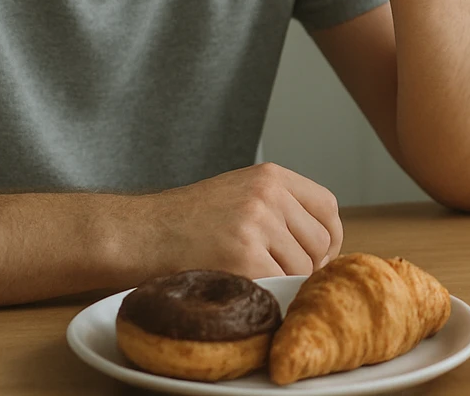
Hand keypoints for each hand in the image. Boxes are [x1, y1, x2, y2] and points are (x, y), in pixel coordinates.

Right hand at [144, 162, 342, 277]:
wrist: (139, 233)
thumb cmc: (185, 220)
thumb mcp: (237, 192)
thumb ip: (277, 205)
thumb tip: (321, 241)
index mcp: (271, 176)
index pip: (327, 206)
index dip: (330, 237)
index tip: (321, 256)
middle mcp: (269, 195)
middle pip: (320, 240)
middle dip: (311, 265)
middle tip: (287, 277)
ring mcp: (257, 225)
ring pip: (303, 266)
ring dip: (287, 281)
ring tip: (257, 280)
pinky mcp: (245, 257)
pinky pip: (280, 284)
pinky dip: (270, 292)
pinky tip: (248, 288)